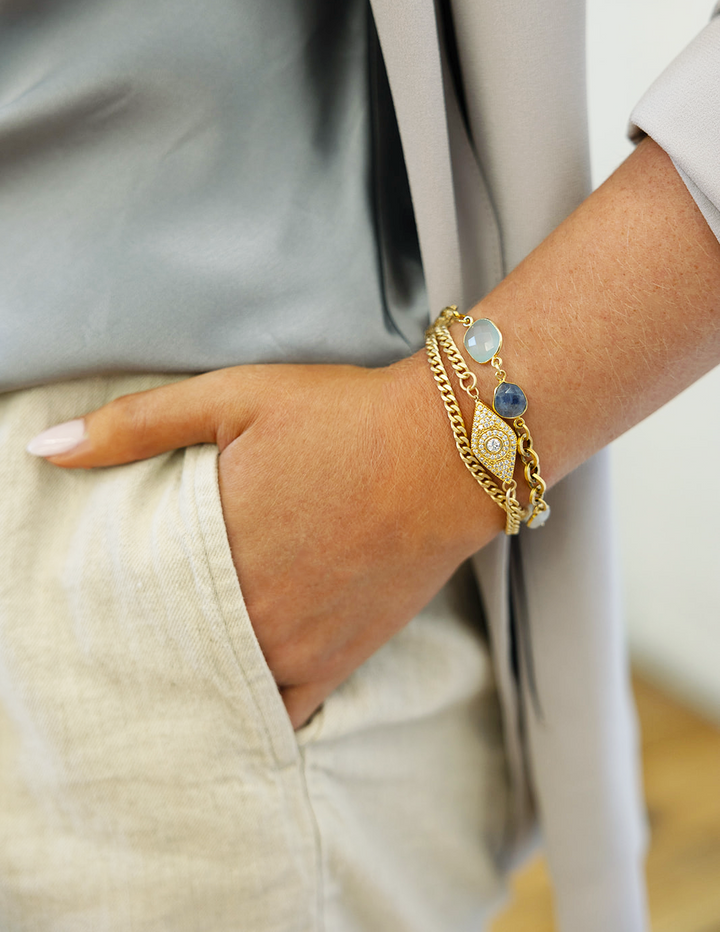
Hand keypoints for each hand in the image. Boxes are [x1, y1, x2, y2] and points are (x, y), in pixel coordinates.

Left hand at [28, 356, 503, 726]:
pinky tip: (235, 701)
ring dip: (193, 678)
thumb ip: (137, 425)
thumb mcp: (235, 396)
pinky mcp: (341, 658)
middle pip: (171, 647)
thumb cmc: (345, 417)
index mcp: (213, 546)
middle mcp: (250, 608)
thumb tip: (44, 448)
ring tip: (170, 673)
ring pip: (219, 686)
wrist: (451, 451)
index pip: (131, 597)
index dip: (107, 603)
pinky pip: (284, 711)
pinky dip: (254, 710)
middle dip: (146, 645)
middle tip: (122, 646)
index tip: (89, 605)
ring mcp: (298, 643)